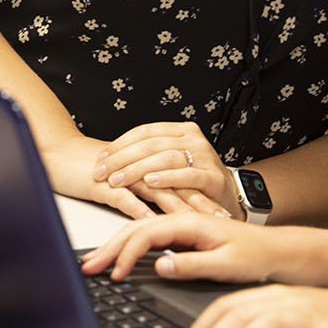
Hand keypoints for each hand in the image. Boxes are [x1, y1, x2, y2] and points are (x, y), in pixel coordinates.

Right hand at [37, 129, 208, 219]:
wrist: (57, 155)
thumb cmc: (92, 169)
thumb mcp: (125, 179)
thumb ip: (148, 187)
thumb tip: (171, 206)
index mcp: (148, 163)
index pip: (183, 179)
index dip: (204, 195)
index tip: (225, 213)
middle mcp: (139, 166)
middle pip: (176, 183)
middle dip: (200, 202)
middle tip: (221, 219)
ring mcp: (121, 174)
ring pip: (155, 189)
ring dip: (177, 208)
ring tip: (196, 224)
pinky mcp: (102, 183)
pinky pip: (123, 196)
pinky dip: (139, 208)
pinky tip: (152, 221)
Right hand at [80, 211, 277, 281]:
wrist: (278, 249)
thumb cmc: (256, 255)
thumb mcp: (226, 264)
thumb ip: (191, 264)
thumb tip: (159, 265)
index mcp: (189, 222)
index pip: (146, 234)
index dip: (125, 254)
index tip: (114, 275)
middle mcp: (181, 217)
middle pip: (134, 228)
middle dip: (108, 248)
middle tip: (88, 267)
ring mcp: (179, 222)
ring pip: (137, 227)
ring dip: (113, 243)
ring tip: (94, 260)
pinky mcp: (182, 230)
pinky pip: (146, 228)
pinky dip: (126, 238)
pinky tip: (117, 250)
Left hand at [91, 122, 232, 217]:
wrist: (228, 196)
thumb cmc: (192, 180)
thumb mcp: (170, 162)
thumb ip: (148, 156)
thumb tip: (110, 158)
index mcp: (181, 130)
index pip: (144, 131)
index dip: (119, 144)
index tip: (100, 158)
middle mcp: (193, 139)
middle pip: (151, 144)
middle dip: (122, 159)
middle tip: (101, 172)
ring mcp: (205, 156)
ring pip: (165, 157)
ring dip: (137, 169)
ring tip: (118, 180)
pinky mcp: (213, 177)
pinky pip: (187, 175)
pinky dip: (167, 178)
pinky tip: (151, 182)